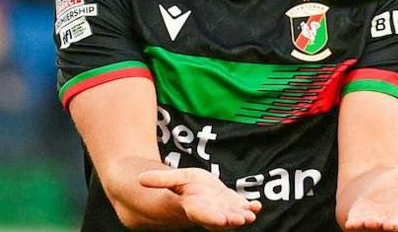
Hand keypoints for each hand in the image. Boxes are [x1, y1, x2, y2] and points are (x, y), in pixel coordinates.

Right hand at [139, 168, 261, 228]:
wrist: (188, 191)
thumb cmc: (179, 186)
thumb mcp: (173, 178)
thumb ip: (160, 180)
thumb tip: (140, 180)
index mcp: (192, 207)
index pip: (202, 214)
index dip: (212, 217)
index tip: (223, 219)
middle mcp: (208, 211)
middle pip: (219, 218)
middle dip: (230, 220)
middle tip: (242, 219)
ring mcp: (220, 208)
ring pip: (232, 214)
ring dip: (242, 215)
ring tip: (251, 214)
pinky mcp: (230, 203)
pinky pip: (240, 206)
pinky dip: (249, 207)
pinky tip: (257, 205)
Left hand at [343, 166, 397, 230]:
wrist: (371, 187)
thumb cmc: (395, 185)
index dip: (396, 223)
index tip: (392, 225)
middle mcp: (387, 221)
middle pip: (385, 228)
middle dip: (382, 227)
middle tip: (379, 224)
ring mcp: (371, 223)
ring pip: (369, 229)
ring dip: (367, 227)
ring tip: (364, 222)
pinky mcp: (356, 220)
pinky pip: (355, 225)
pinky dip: (353, 225)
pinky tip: (351, 223)